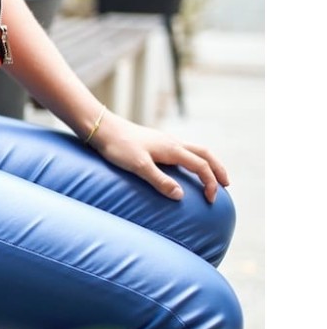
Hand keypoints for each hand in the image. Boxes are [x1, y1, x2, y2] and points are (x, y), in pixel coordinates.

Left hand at [89, 111, 229, 201]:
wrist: (102, 128)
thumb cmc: (118, 147)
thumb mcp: (139, 166)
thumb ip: (160, 181)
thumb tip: (181, 196)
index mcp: (172, 149)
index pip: (201, 166)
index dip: (210, 183)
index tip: (212, 200)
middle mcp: (173, 143)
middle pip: (205, 154)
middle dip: (218, 169)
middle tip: (226, 185)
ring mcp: (165, 141)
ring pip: (195, 150)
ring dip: (207, 163)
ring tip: (211, 176)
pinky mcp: (156, 142)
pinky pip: (183, 150)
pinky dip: (193, 159)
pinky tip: (185, 168)